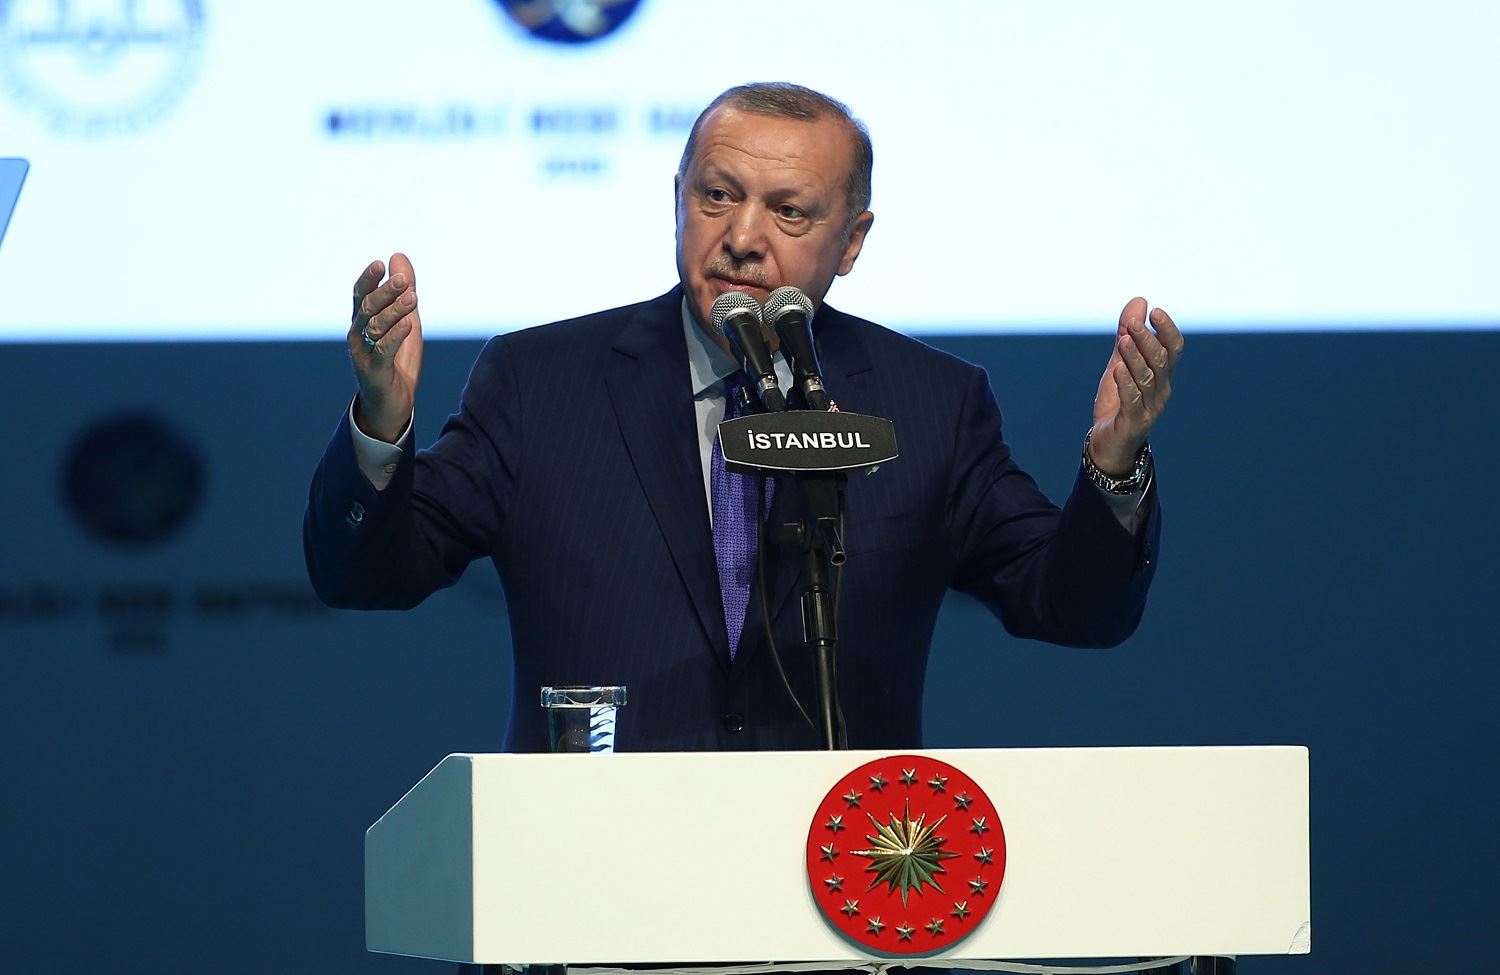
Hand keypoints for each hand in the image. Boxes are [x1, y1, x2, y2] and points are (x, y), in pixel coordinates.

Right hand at [348, 253, 422, 442]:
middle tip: (403, 280)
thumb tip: (398, 256)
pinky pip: (383, 351)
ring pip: (375, 327)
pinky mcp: (374, 371)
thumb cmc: (396, 360)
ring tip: (413, 298)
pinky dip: (395, 336)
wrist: (392, 404)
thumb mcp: (404, 320)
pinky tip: (408, 324)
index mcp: (362, 321)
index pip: (360, 294)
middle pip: (367, 308)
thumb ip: (403, 291)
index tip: (380, 264)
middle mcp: (357, 335)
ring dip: (394, 311)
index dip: (368, 279)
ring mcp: (363, 354)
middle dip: (385, 293)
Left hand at [1089, 297, 1182, 474]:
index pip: (1173, 348)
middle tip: (1133, 323)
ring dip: (1135, 358)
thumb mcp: (1120, 363)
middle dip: (1148, 341)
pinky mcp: (1134, 423)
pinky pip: (1132, 401)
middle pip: (1161, 361)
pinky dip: (1125, 384)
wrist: (1108, 444)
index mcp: (1162, 374)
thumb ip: (1128, 335)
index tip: (1155, 311)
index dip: (1167, 330)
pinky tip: (1117, 370)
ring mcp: (1150, 407)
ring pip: (1147, 379)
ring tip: (1122, 340)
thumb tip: (1140, 300)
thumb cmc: (1118, 401)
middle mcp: (1161, 390)